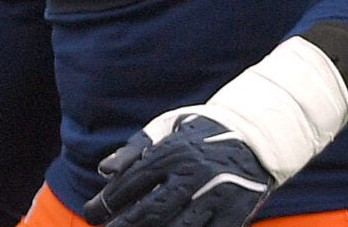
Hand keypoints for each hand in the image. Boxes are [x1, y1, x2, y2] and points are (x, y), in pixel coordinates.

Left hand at [83, 115, 274, 226]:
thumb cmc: (199, 133)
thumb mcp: (164, 130)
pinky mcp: (235, 213)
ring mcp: (215, 196)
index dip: (108, 202)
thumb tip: (104, 170)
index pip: (131, 183)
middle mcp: (191, 175)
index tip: (92, 214)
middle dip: (125, 226)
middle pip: (152, 211)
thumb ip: (134, 151)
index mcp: (170, 153)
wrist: (254, 135)